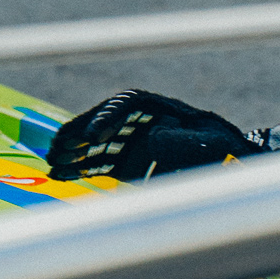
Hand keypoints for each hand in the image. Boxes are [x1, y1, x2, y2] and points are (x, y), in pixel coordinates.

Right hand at [46, 90, 260, 180]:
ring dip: (74, 151)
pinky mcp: (126, 163)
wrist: (226, 166)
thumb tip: (151, 139)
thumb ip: (183, 141)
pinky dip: (80, 168)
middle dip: (81, 132)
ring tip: (52, 161)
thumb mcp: (209, 143)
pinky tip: (61, 174)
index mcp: (161, 107)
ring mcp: (131, 142)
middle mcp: (140, 122)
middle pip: (104, 121)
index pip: (128, 104)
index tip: (93, 135)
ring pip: (96, 142)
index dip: (107, 117)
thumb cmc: (220, 149)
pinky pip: (98, 162)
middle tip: (58, 146)